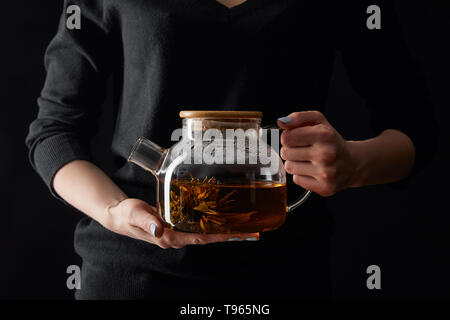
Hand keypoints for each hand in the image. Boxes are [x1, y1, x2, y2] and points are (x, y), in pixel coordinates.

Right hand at [103, 198, 258, 248]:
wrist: (120, 215)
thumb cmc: (126, 214)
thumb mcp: (134, 214)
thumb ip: (146, 221)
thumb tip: (160, 230)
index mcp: (170, 237)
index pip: (201, 238)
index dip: (221, 235)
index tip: (239, 234)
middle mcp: (178, 236)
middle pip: (209, 237)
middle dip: (230, 234)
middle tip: (252, 230)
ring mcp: (179, 231)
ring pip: (206, 231)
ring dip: (225, 229)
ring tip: (245, 224)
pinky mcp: (179, 224)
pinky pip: (199, 225)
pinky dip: (213, 221)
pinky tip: (224, 216)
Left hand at [278, 111, 356, 196]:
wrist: (352, 163)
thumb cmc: (331, 141)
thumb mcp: (318, 122)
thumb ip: (298, 117)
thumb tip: (281, 122)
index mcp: (324, 135)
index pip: (286, 137)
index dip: (288, 137)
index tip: (296, 138)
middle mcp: (326, 154)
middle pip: (285, 153)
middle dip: (290, 150)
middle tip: (304, 150)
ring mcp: (326, 173)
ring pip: (289, 167)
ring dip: (295, 163)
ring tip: (308, 161)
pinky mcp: (324, 187)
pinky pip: (296, 180)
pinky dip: (301, 176)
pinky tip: (312, 171)